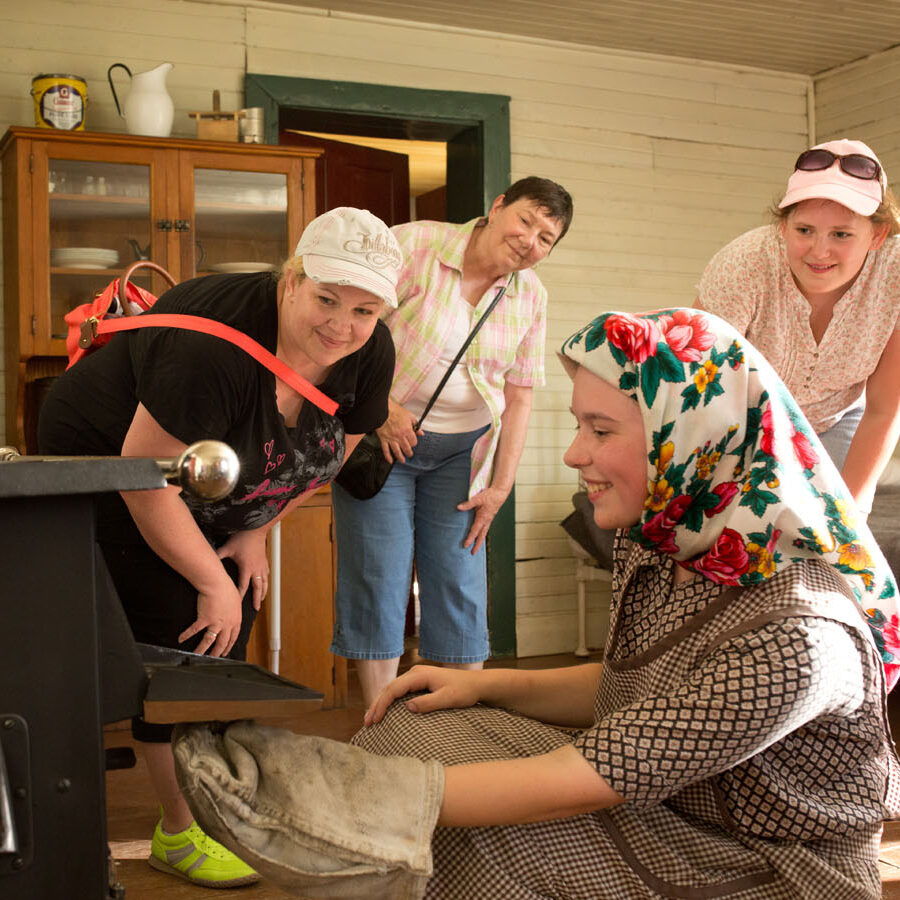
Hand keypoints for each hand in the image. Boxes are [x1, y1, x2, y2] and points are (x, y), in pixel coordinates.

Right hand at [178, 574, 243, 657]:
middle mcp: (227, 624)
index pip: (233, 637)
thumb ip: (234, 609)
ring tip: (197, 655)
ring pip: (209, 641)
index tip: (225, 651)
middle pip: (222, 642)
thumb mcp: (236, 600)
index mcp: (236, 620)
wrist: (217, 583)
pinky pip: (194, 630)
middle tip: (213, 658)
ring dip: (202, 650)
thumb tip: (234, 611)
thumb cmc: (226, 588)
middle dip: (217, 652)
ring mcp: (216, 623)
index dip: (229, 646)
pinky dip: (187, 635)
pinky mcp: (204, 619)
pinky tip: (181, 639)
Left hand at [217, 529, 268, 609]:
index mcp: (246, 568)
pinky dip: (266, 581)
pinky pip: (267, 575)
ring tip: (262, 599)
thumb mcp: (228, 547)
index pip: (243, 586)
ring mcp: (262, 565)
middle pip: (258, 588)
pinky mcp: (265, 561)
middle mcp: (256, 569)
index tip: (237, 604)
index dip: (240, 596)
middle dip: (257, 599)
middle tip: (256, 609)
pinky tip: (265, 584)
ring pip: (264, 583)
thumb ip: (218, 555)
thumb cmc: (242, 537)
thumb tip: (207, 561)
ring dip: (263, 592)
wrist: (256, 528)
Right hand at [364, 664, 482, 725]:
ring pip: (392, 689)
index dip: (382, 704)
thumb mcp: (448, 698)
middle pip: (389, 688)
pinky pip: (399, 692)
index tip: (375, 719)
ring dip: (381, 703)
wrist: (476, 684)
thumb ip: (428, 703)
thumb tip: (407, 707)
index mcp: (419, 675)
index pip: (394, 689)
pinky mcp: (419, 683)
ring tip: (370, 719)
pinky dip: (389, 701)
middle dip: (377, 705)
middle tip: (367, 723)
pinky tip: (384, 711)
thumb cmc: (464, 691)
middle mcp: (415, 673)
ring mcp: (416, 677)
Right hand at [376, 403, 422, 462]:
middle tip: (409, 454)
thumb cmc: (395, 411)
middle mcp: (399, 436)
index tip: (413, 442)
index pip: (413, 442)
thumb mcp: (409, 416)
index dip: (414, 443)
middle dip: (409, 453)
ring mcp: (391, 438)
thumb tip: (420, 432)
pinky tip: (390, 460)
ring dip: (400, 457)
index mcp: (407, 430)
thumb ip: (416, 425)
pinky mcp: (383, 439)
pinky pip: (385, 450)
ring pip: (397, 451)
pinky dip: (388, 456)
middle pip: (406, 448)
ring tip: (402, 460)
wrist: (383, 409)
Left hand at [458, 485, 508, 554]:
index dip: (470, 539)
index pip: (475, 531)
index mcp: (483, 518)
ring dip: (480, 540)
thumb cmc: (490, 496)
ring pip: (484, 533)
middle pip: (481, 536)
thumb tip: (458, 508)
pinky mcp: (489, 517)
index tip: (465, 546)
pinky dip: (482, 533)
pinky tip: (479, 535)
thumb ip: (468, 504)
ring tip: (476, 547)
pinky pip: (485, 528)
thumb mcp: (478, 499)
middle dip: (477, 545)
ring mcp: (489, 520)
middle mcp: (486, 521)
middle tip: (473, 553)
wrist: (500, 493)